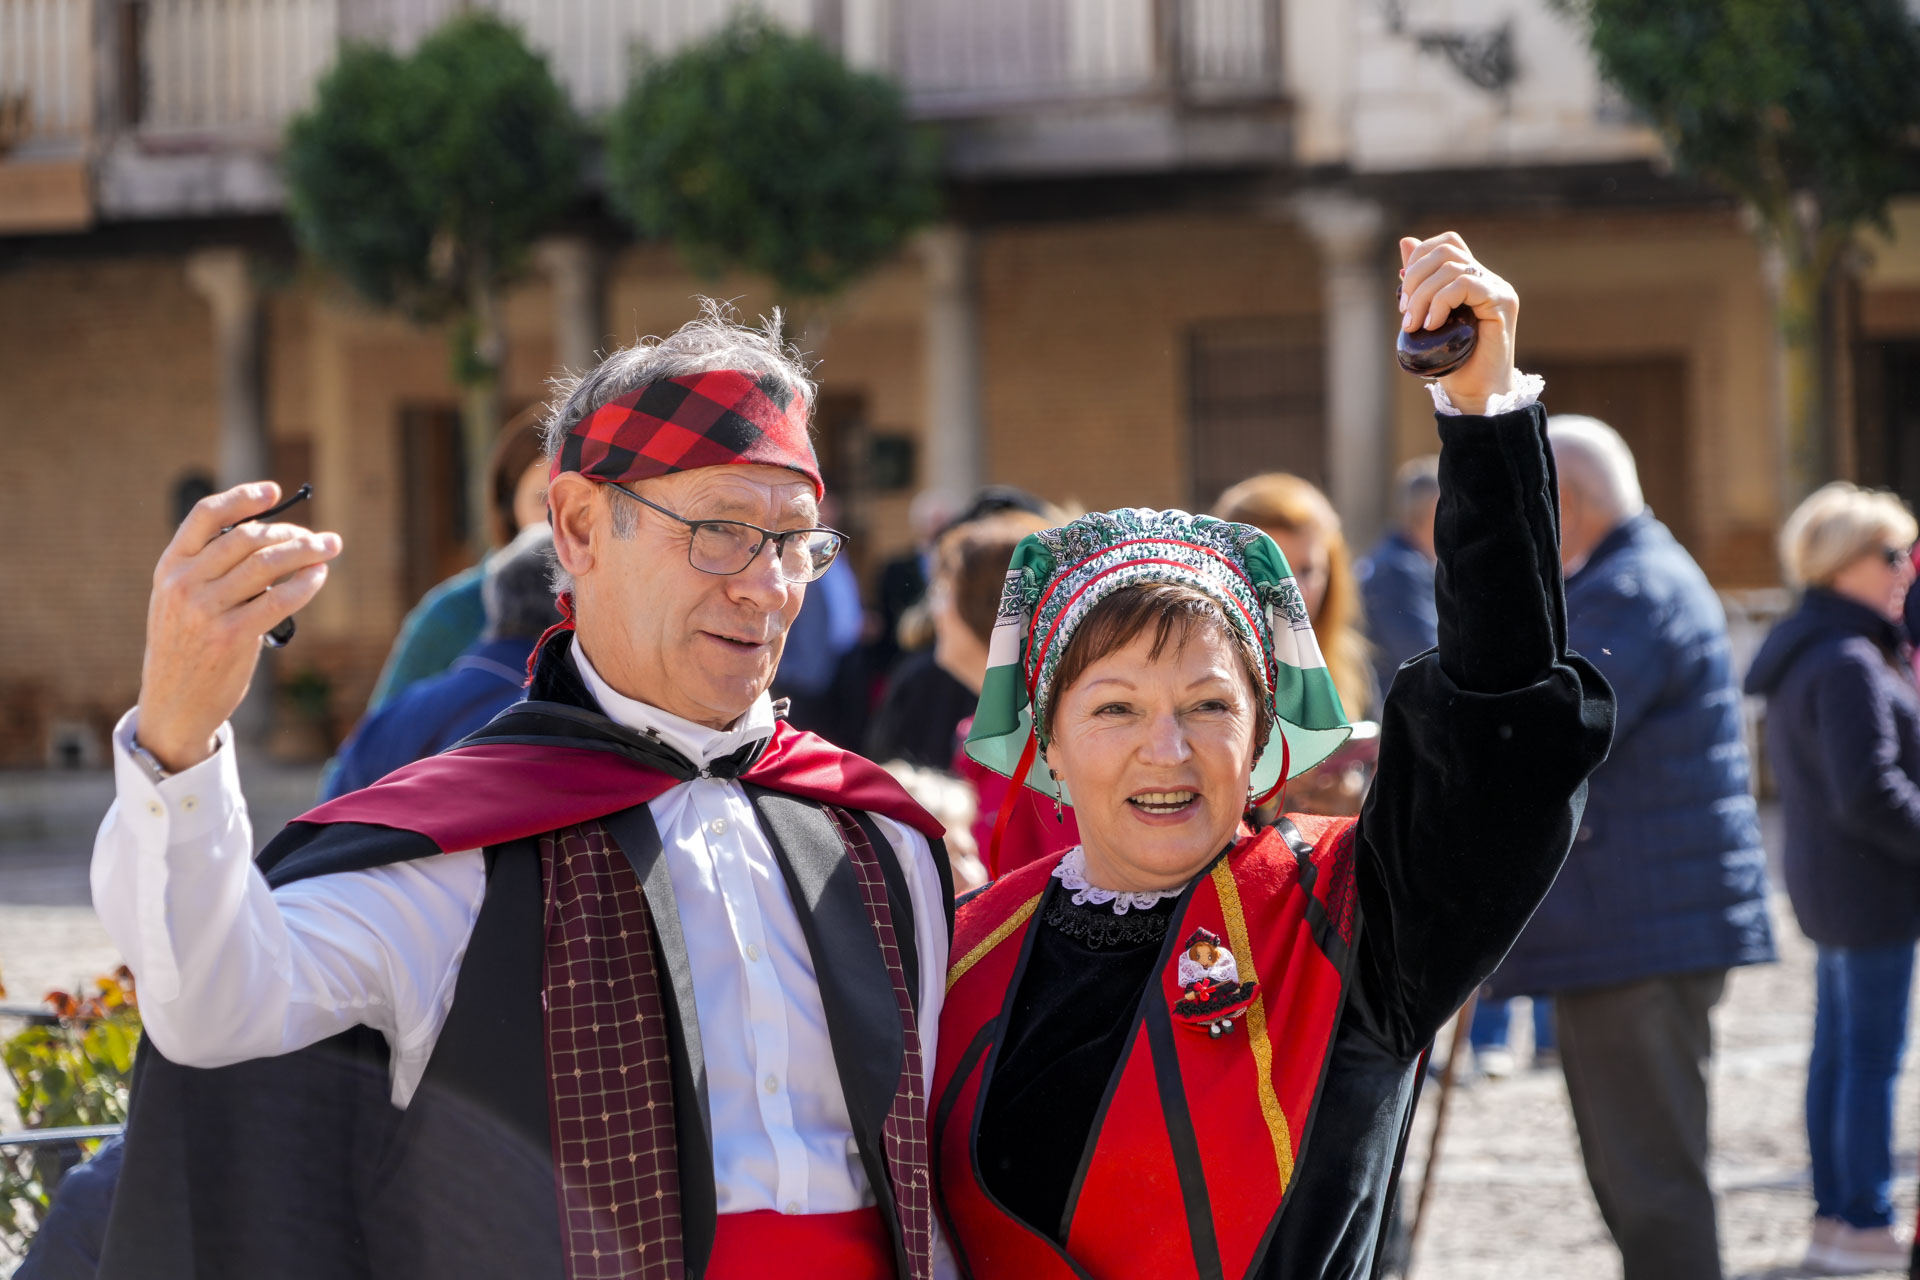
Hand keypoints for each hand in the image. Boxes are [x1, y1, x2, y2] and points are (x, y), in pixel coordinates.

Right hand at [136, 482, 341, 770]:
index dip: (242, 498)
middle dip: (290, 532)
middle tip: (321, 538)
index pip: (204, 516)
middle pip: (246, 538)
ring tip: (329, 549)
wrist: (173, 704)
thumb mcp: (178, 601)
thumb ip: (209, 569)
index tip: (275, 491)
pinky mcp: (231, 636)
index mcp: (169, 567)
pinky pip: (279, 600)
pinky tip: (319, 577)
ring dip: (305, 552)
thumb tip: (271, 539)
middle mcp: (184, 583)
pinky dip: (305, 584)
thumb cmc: (187, 647)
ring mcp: (206, 610)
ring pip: (266, 564)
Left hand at [1399, 232, 1518, 414]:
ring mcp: (1497, 288)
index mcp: (1471, 277)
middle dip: (1415, 278)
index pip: (1447, 243)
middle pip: (1446, 249)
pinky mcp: (1502, 302)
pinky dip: (1441, 302)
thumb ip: (1420, 282)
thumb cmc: (1451, 361)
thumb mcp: (1426, 315)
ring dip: (1423, 295)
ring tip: (1415, 325)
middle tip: (1406, 313)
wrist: (1476, 393)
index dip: (1419, 259)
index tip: (1404, 296)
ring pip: (1452, 266)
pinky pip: (1465, 284)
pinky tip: (1432, 325)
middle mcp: (1488, 278)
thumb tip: (1405, 240)